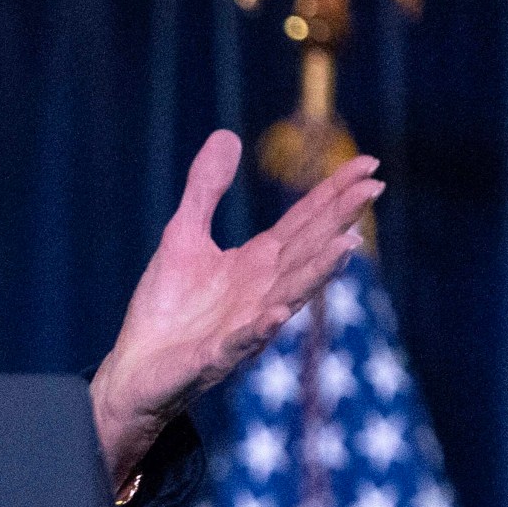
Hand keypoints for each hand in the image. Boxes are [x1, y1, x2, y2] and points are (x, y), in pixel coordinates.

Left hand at [91, 130, 383, 489]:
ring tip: (345, 246)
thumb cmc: (167, 309)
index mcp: (257, 264)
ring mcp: (243, 326)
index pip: (304, 222)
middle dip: (339, 222)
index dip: (334, 194)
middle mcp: (262, 293)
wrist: (134, 371)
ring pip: (288, 296)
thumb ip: (206, 190)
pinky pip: (240, 342)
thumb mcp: (183, 235)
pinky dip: (260, 328)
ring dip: (315, 273)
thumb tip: (229, 135)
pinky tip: (276, 313)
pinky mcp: (213, 357)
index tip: (369, 164)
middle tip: (373, 189)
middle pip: (306, 251)